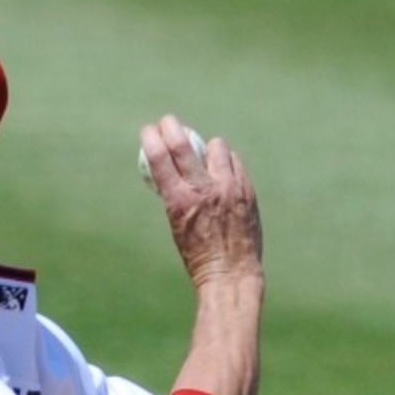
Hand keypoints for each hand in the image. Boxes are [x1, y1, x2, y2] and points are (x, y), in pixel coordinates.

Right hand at [140, 114, 262, 287]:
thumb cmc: (198, 254)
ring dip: (206, 147)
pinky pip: (234, 162)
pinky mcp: (246, 190)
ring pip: (216, 147)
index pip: (160, 159)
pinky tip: (222, 168)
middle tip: (167, 121)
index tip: (147, 130)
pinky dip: (225, 161)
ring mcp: (228, 188)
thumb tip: (171, 170)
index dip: (151, 138)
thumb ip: (176, 196)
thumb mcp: (177, 224)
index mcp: (179, 201)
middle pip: (183, 144)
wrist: (231, 273)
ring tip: (203, 154)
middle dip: (171, 127)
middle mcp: (203, 190)